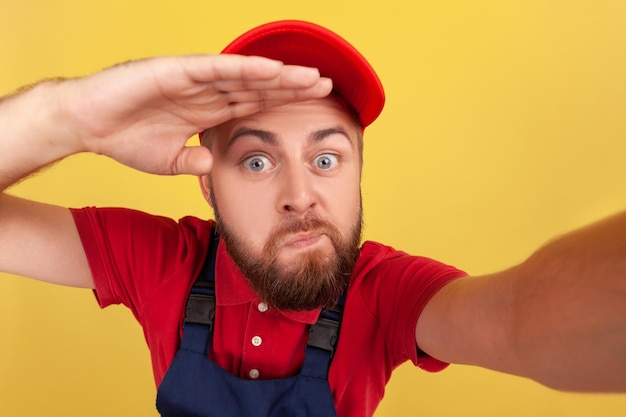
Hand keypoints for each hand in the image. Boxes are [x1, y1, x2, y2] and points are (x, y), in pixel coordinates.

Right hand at [58, 54, 331, 174]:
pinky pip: (217, 68)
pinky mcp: (176, 70)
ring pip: (244, 74)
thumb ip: (192, 163)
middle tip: (326, 86)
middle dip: (292, 87)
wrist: (86, 124)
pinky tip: (272, 70)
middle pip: (258, 87)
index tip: (313, 109)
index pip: (254, 104)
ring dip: (278, 75)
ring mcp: (194, 79)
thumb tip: (212, 166)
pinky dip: (244, 68)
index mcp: (207, 110)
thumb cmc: (124, 138)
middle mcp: (206, 91)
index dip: (283, 105)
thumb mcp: (169, 160)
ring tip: (310, 77)